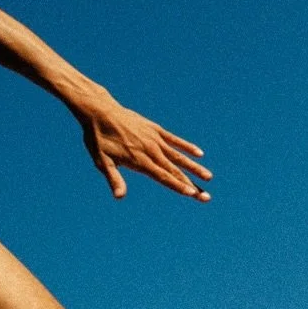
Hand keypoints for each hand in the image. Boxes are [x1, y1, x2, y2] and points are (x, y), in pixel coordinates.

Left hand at [74, 92, 212, 200]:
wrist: (100, 111)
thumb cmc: (98, 139)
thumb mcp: (102, 161)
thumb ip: (114, 178)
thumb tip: (119, 197)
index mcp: (140, 161)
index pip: (163, 177)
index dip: (179, 186)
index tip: (193, 194)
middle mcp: (151, 151)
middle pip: (175, 170)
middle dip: (191, 184)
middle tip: (206, 197)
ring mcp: (155, 139)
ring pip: (179, 156)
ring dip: (194, 167)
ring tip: (208, 177)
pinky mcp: (155, 129)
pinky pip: (174, 139)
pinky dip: (186, 146)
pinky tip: (199, 153)